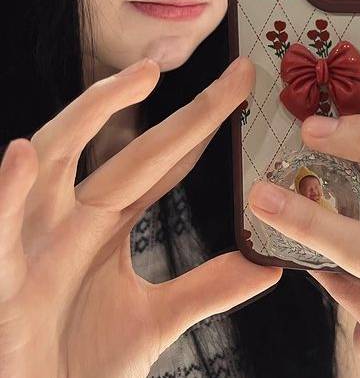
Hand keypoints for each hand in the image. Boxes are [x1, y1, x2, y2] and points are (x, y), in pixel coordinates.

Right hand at [0, 56, 280, 377]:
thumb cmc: (79, 362)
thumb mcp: (155, 318)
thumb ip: (207, 287)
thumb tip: (268, 264)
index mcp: (108, 222)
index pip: (166, 160)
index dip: (205, 124)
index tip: (243, 87)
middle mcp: (74, 216)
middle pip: (131, 150)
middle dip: (184, 112)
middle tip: (234, 74)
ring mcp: (36, 238)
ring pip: (58, 156)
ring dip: (92, 114)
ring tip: (141, 78)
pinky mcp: (3, 278)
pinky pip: (0, 231)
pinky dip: (7, 193)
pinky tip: (21, 155)